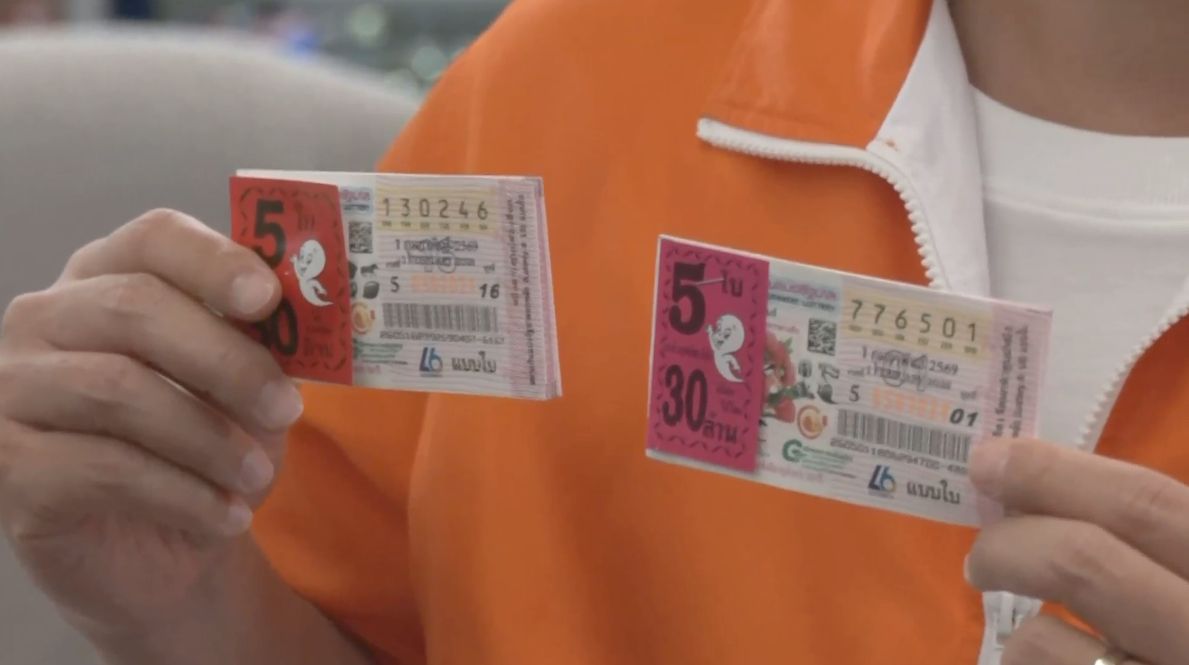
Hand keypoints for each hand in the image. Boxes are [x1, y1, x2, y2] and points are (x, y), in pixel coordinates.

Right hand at [0, 209, 301, 642]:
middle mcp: (43, 318)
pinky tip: (226, 517)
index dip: (212, 261)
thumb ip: (264, 340)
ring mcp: (11, 387)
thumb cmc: (205, 446)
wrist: (165, 549)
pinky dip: (182, 494)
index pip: (153, 238)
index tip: (269, 298)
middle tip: (287, 408)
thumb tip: (312, 310)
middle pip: (134, 307)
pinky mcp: (8, 463)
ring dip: (208, 438)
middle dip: (225, 361)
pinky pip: (103, 468)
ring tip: (259, 477)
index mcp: (107, 276)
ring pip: (119, 390)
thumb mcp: (246, 386)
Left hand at [966, 438, 1188, 664]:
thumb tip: (1049, 488)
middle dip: (1009, 544)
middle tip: (981, 558)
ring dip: (1019, 641)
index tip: (991, 460)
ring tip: (1037, 656)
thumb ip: (1160, 549)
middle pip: (1082, 562)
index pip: (1145, 504)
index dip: (1054, 473)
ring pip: (1043, 645)